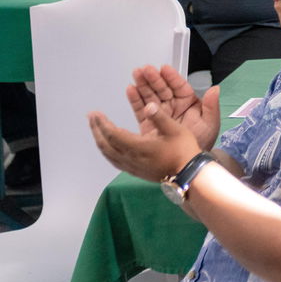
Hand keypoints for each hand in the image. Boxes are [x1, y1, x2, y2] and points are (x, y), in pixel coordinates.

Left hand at [87, 98, 202, 183]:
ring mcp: (131, 166)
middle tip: (91, 118)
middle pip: (105, 144)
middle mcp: (130, 158)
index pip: (112, 134)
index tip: (95, 113)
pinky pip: (114, 160)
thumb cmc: (183, 151)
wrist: (188, 175)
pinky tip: (108, 147)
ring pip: (108, 154)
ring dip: (100, 140)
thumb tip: (148, 105)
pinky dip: (107, 151)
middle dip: (96, 130)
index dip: (102, 123)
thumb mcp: (175, 130)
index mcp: (137, 147)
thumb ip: (159, 117)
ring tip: (96, 130)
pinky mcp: (134, 171)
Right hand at [127, 64, 220, 151]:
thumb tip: (216, 88)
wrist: (188, 163)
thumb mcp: (210, 124)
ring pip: (150, 96)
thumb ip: (211, 106)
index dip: (171, 77)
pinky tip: (130, 89)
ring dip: (143, 85)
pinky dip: (135, 100)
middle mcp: (173, 105)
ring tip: (136, 74)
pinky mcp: (148, 123)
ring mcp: (160, 114)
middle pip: (162, 89)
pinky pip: (141, 109)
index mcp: (188, 103)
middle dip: (154, 78)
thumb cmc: (201, 141)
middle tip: (144, 69)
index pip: (179, 87)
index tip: (164, 68)